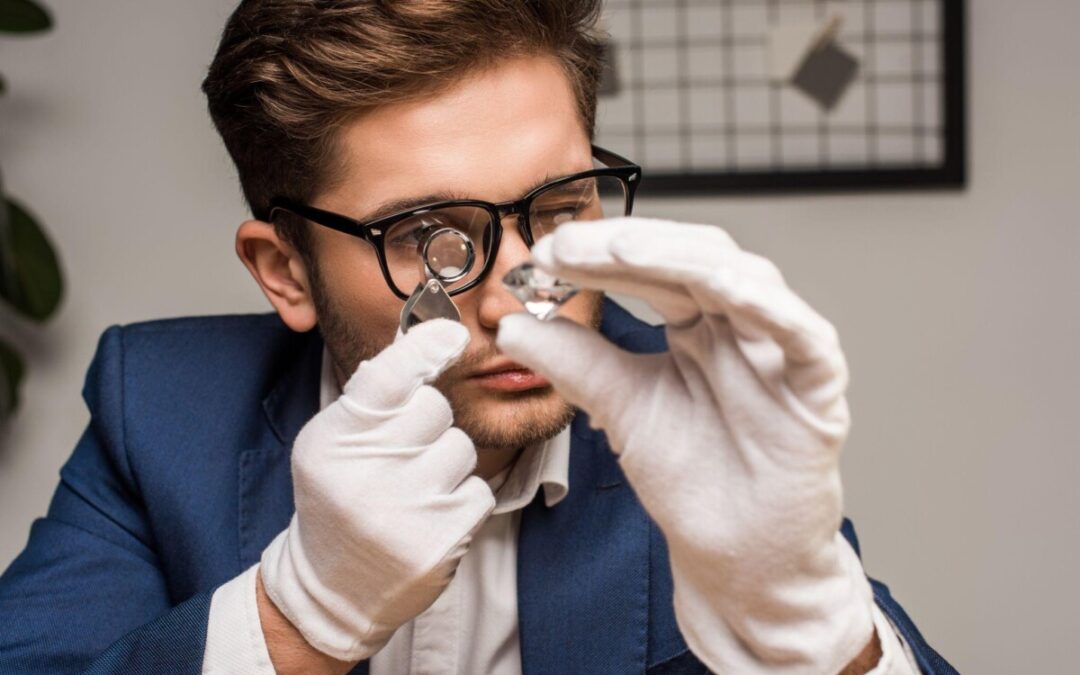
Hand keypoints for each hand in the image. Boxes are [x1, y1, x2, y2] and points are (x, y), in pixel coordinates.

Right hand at [260, 319, 495, 660]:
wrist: (334, 589)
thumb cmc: (340, 500)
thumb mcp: (333, 443)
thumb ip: (373, 396)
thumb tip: (431, 335)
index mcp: (333, 441)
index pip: (387, 378)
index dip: (424, 349)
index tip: (452, 334)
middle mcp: (365, 474)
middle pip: (435, 408)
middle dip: (428, 425)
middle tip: (401, 458)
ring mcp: (405, 511)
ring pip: (462, 449)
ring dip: (447, 466)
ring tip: (413, 494)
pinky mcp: (441, 541)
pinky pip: (479, 491)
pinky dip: (462, 502)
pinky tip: (430, 520)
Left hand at [496, 218, 874, 673]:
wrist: (731, 551)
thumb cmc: (691, 477)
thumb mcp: (617, 406)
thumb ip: (572, 362)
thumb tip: (511, 323)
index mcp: (696, 323)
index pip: (649, 269)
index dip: (598, 255)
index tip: (544, 253)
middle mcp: (739, 325)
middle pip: (694, 259)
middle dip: (631, 245)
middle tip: (570, 245)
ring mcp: (780, 352)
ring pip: (749, 281)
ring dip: (687, 259)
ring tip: (625, 250)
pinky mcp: (818, 389)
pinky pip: (806, 338)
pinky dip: (773, 309)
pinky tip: (727, 287)